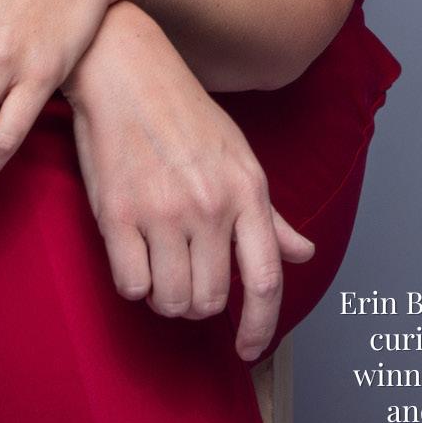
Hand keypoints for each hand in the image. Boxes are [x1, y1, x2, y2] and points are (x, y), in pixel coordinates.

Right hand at [63, 0, 314, 363]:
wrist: (126, 70)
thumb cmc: (184, 112)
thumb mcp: (238, 156)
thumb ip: (269, 215)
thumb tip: (304, 254)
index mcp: (247, 190)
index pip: (266, 279)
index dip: (261, 327)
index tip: (250, 351)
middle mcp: (210, 205)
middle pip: (211, 300)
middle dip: (198, 302)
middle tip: (185, 274)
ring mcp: (164, 212)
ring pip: (171, 301)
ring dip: (165, 296)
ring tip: (160, 263)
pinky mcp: (118, 215)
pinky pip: (132, 286)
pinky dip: (133, 281)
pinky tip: (133, 252)